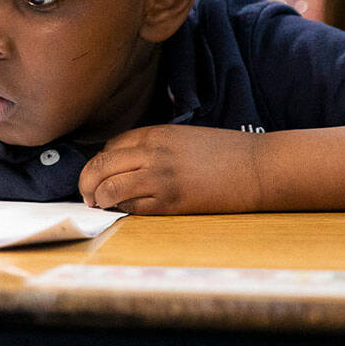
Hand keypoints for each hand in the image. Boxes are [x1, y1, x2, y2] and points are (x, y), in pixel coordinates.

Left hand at [78, 125, 262, 214]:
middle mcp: (153, 152)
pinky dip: (121, 210)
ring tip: (98, 205)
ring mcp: (161, 177)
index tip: (99, 174)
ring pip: (109, 187)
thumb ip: (156, 146)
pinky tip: (121, 212)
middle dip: (86, 181)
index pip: (110, 147)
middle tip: (86, 194)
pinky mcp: (172, 201)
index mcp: (156, 133)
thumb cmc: (226, 154)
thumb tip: (128, 163)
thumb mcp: (185, 138)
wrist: (258, 167)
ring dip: (98, 198)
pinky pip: (133, 207)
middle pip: (101, 165)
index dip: (99, 162)